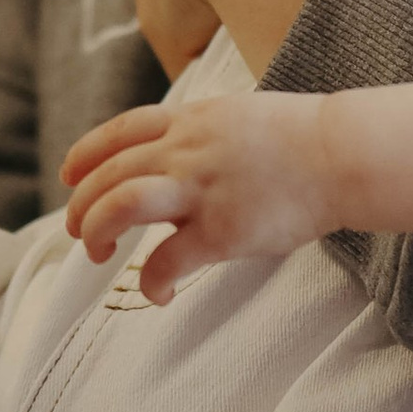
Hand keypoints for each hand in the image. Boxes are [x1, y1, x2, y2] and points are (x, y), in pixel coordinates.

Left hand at [60, 90, 335, 297]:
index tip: (69, 174)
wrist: (343, 154)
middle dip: (82, 205)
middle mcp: (186, 150)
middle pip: (108, 173)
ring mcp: (201, 189)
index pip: (120, 131)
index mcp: (192, 121)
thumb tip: (184, 161)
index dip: (85, 154)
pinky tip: (157, 294)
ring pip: (120, 205)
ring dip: (96, 231)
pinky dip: (152, 281)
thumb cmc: (305, 140)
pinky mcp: (221, 231)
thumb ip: (205, 136)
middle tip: (79, 232)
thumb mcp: (241, 117)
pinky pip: (166, 261)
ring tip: (97, 254)